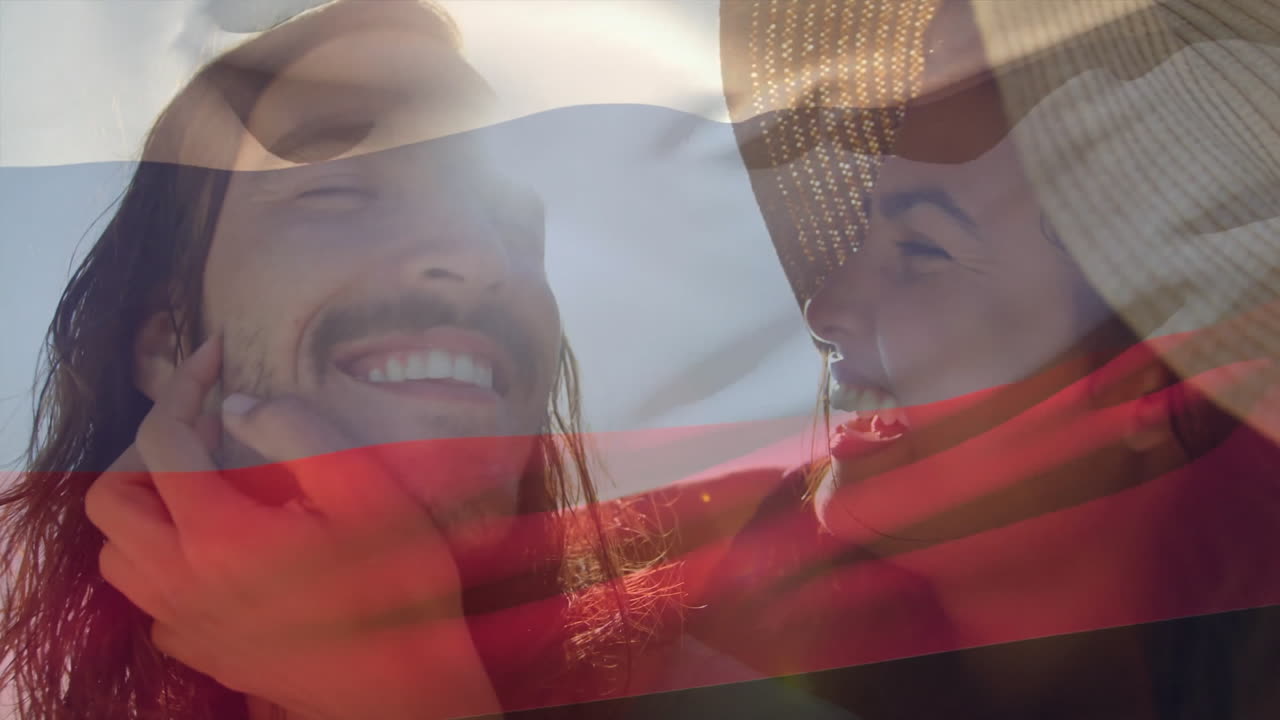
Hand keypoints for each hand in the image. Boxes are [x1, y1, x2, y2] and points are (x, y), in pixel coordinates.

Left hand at [85, 335, 501, 719]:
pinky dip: (164, 563)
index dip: (184, 384)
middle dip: (147, 449)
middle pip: (110, 498)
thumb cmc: (397, 584)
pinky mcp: (200, 651)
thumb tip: (240, 404)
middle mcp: (181, 579)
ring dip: (146, 508)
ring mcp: (184, 621)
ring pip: (117, 553)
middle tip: (205, 431)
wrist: (402, 688)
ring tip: (203, 487)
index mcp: (218, 532)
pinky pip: (149, 599)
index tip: (216, 358)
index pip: (162, 437)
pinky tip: (218, 551)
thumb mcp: (368, 488)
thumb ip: (298, 432)